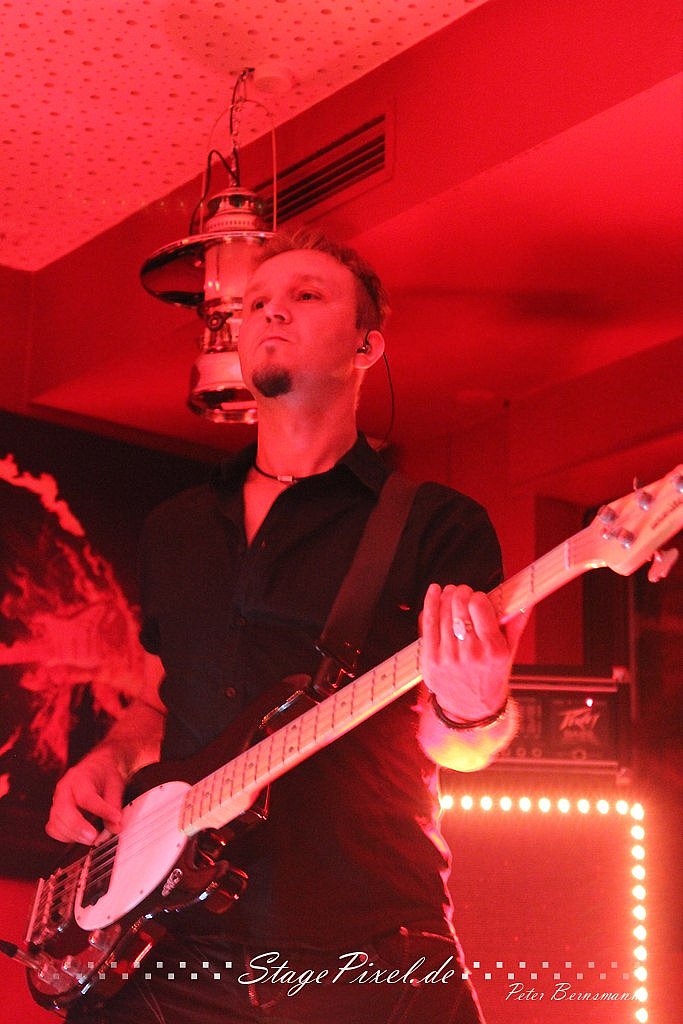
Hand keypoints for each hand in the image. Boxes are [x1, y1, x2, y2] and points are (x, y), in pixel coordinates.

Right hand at [46, 749, 125, 844]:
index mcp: (80, 777)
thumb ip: (114, 805)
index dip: (101, 810)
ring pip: (55, 822)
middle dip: (78, 827)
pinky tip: (80, 836)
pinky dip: (65, 836)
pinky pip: (53, 828)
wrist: (96, 767)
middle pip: (63, 811)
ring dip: (72, 834)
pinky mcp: (56, 812)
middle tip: (93, 837)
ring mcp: (57, 801)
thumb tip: (115, 827)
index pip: (87, 796)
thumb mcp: (115, 783)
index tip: (116, 818)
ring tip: (90, 838)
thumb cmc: (104, 774)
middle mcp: (64, 788)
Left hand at [420, 583, 527, 722]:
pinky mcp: (431, 661)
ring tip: (451, 592)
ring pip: (443, 613)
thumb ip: (515, 624)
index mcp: (494, 650)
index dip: (478, 597)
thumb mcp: (509, 653)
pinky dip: (430, 604)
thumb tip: (524, 600)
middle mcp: (471, 654)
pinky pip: (428, 625)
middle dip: (462, 593)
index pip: (480, 607)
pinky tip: (434, 592)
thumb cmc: (491, 677)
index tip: (479, 598)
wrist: (471, 708)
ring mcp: (448, 658)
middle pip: (460, 607)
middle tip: (464, 591)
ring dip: (447, 596)